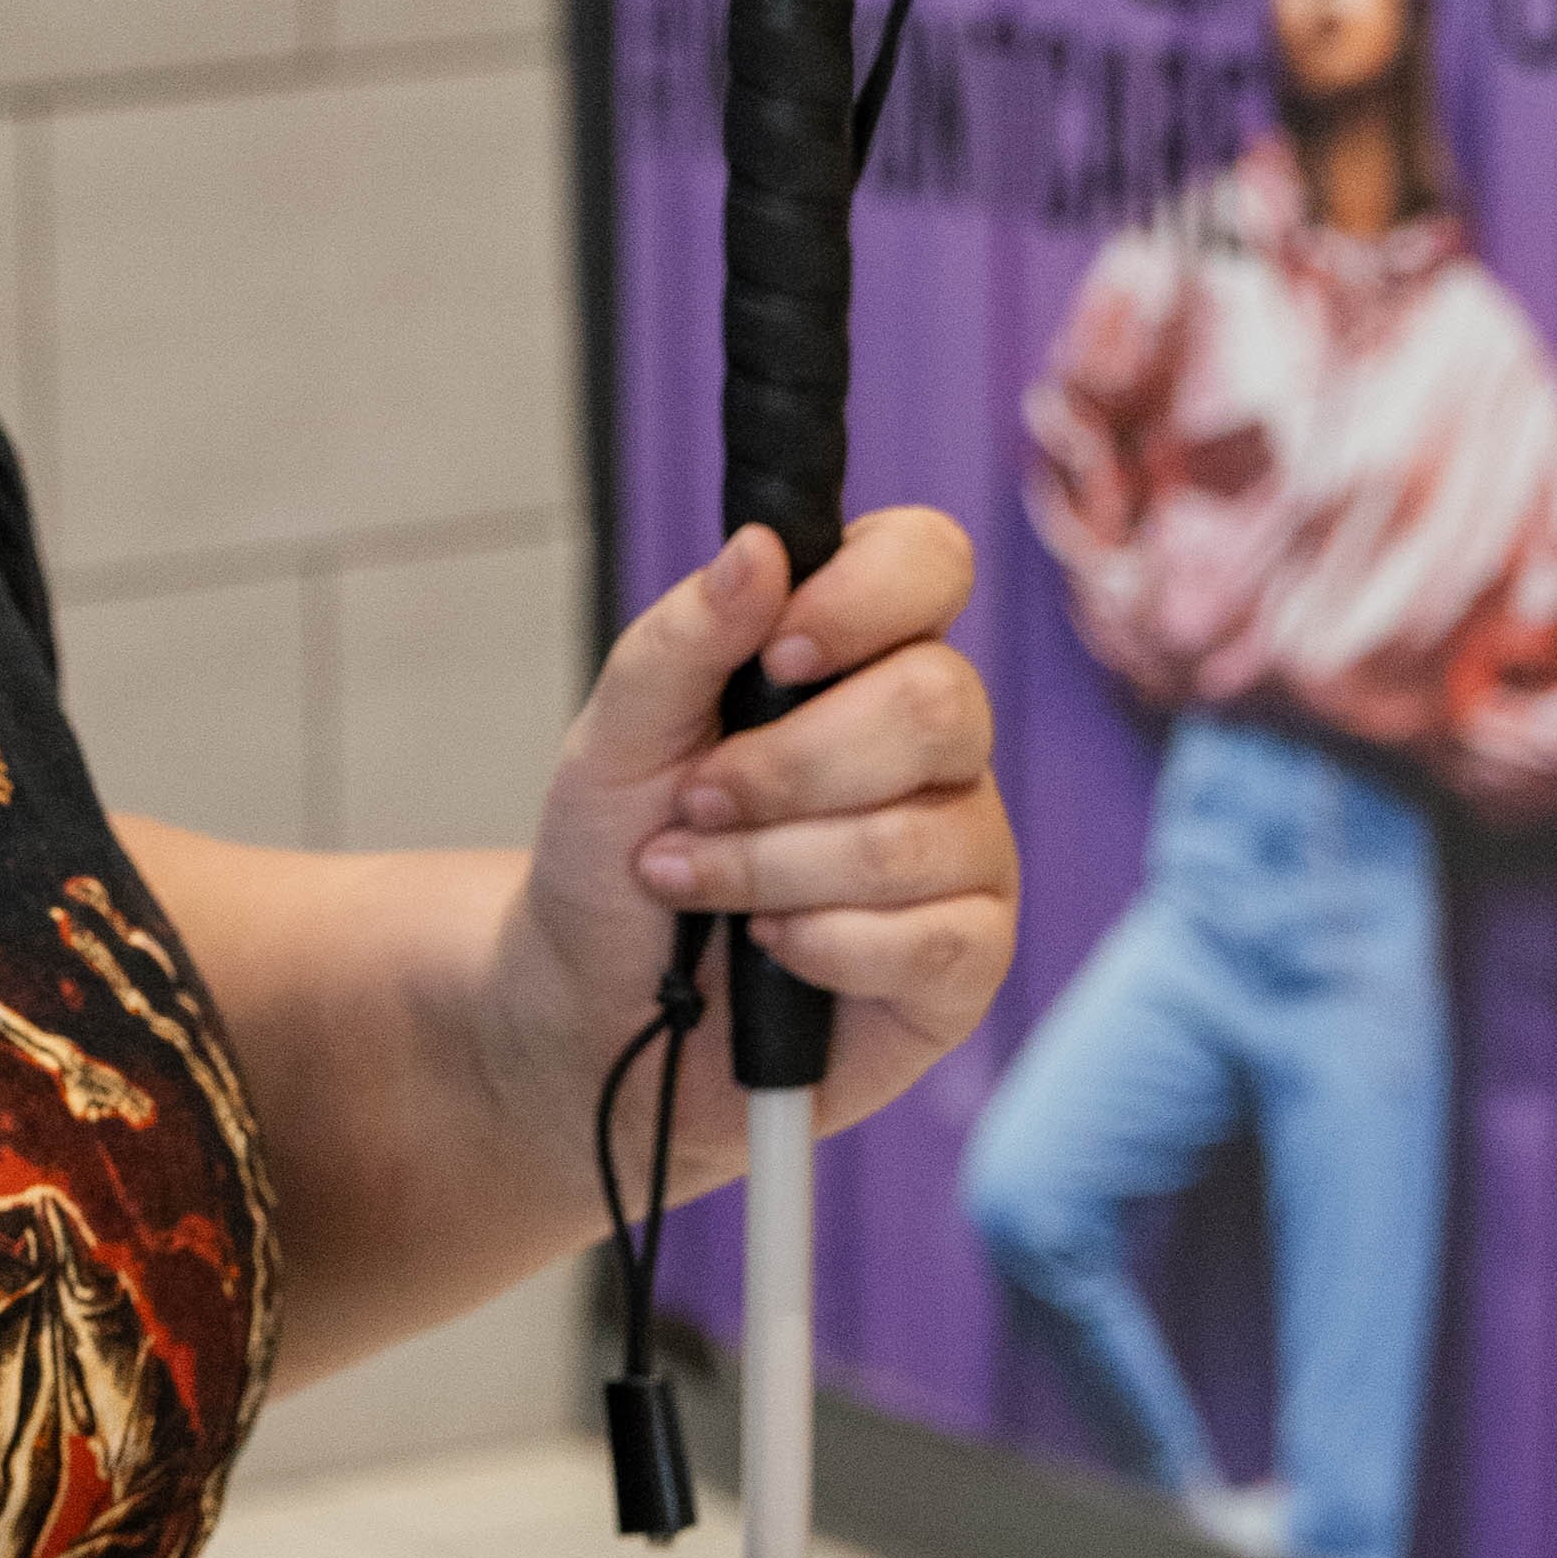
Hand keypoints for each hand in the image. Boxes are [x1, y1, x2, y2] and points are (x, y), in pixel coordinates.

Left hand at [502, 515, 1017, 1176]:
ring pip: (916, 836)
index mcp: (858, 658)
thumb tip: (758, 547)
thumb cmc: (614, 859)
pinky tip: (771, 952)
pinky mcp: (966, 957)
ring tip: (695, 885)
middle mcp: (933, 745)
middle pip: (938, 703)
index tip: (779, 652)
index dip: (868, 597)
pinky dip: (821, 946)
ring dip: (772, 868)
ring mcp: (962, 850)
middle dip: (788, 769)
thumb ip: (683, 641)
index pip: (929, 564)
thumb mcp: (614, 740)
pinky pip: (933, 938)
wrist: (590, 1010)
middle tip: (696, 806)